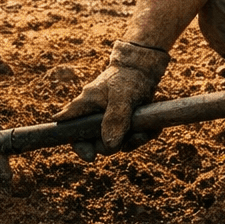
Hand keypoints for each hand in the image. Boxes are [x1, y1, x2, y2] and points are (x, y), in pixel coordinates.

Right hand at [53, 40, 168, 154]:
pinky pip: (131, 138)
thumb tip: (109, 146)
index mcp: (85, 106)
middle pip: (96, 143)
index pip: (71, 130)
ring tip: (146, 130)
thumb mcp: (121, 97)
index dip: (79, 146)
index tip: (90, 156)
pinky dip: (143, 135)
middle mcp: (94, 116)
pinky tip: (153, 127)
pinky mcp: (124, 123)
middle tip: (130, 139)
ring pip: (117, 142)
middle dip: (115, 145)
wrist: (144, 67)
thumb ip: (114, 119)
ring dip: (134, 140)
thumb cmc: (127, 77)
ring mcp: (110, 121)